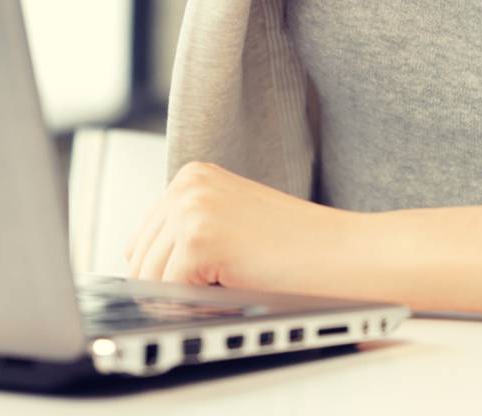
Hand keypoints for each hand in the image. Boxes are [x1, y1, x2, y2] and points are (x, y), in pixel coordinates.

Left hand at [121, 160, 365, 295]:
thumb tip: (142, 272)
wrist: (341, 253)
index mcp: (193, 175)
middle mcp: (187, 182)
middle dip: (172, 286)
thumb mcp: (230, 223)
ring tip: (232, 283)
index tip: (198, 282)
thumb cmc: (294, 248)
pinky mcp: (199, 239)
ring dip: (185, 296)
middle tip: (222, 286)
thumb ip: (187, 232)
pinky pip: (170, 295)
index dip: (167, 273)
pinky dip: (197, 307)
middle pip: (140, 261)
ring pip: (150, 280)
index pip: (143, 241)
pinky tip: (235, 288)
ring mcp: (192, 207)